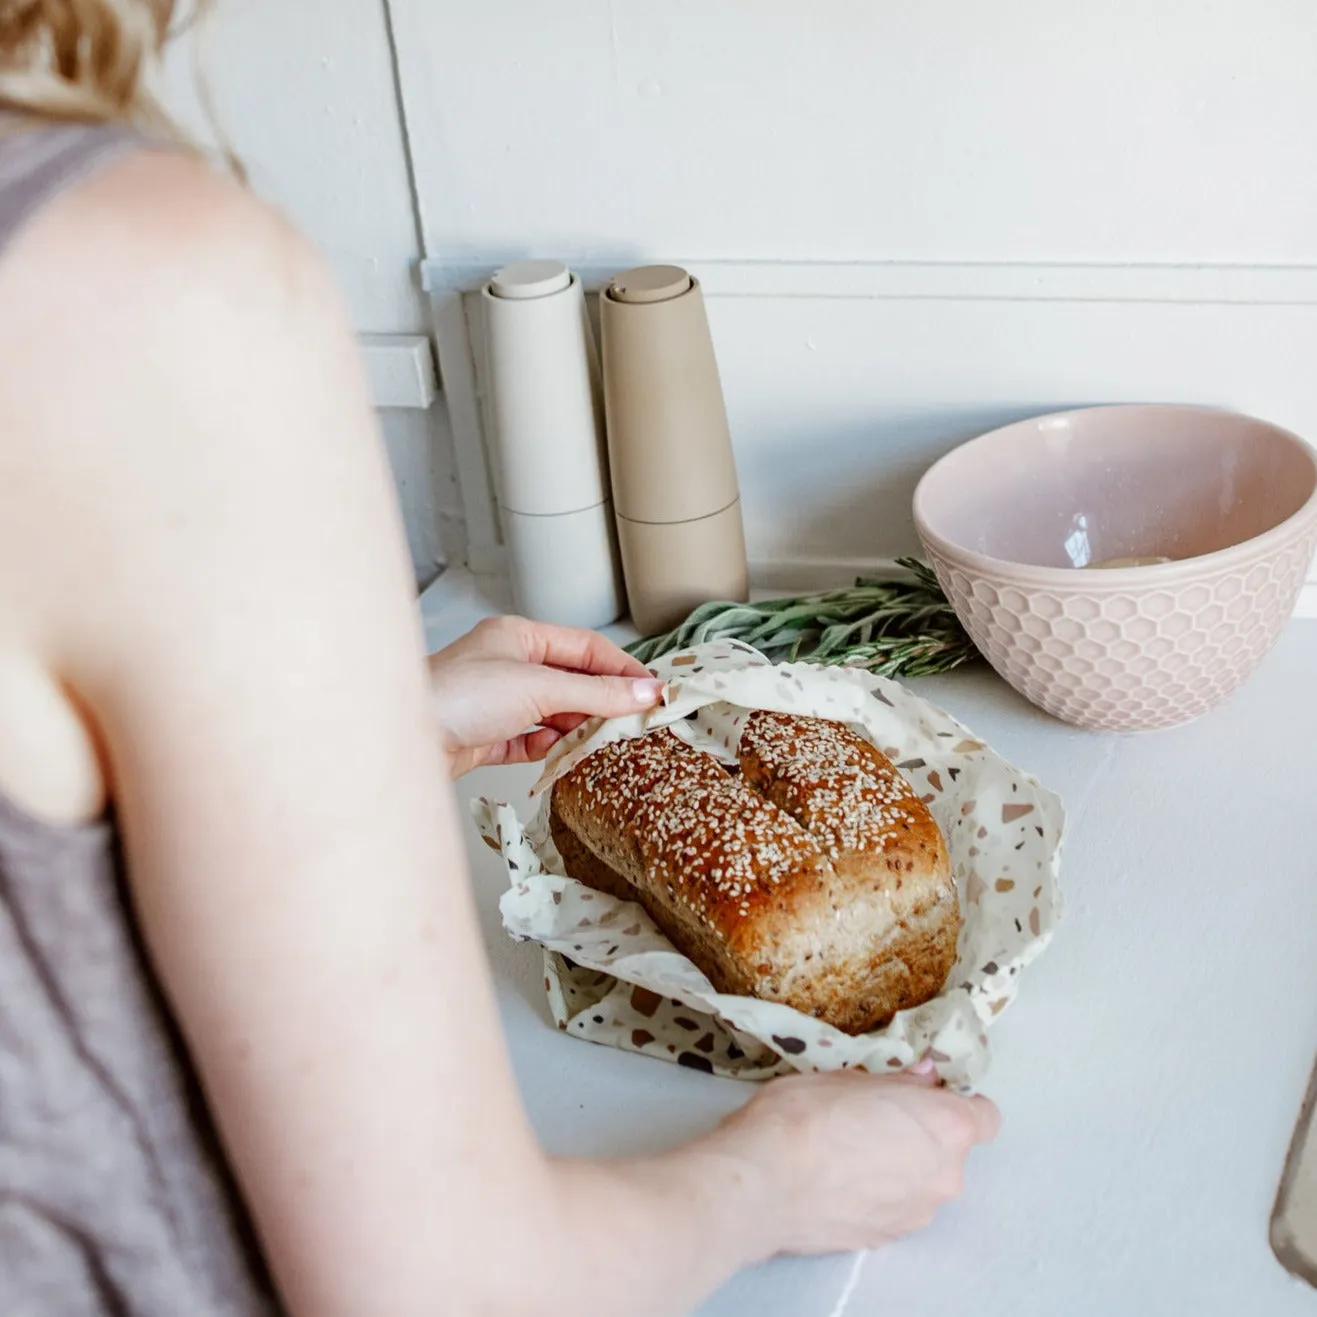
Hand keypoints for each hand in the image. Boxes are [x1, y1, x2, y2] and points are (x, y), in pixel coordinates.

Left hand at [427, 615, 665, 775]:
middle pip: (572, 681)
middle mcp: (508, 665)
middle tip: (633, 723)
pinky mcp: (486, 736)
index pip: (585, 647)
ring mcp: (496, 702)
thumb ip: (595, 691)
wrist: (398, 742)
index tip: (652, 692)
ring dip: (576, 727)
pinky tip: (558, 753)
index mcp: (519, 637)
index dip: (622, 669)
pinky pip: (531, 740)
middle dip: (601, 701)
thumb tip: (643, 692)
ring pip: (553, 713)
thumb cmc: (456, 697)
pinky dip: (548, 747)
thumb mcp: (538, 688)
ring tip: (599, 741)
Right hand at [707, 1067, 1000, 1255]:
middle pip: (950, 1151)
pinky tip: (837, 1180)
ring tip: (848, 1150)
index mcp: (944, 1127)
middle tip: (874, 1116)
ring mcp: (916, 1213)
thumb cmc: (806, 1117)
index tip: (930, 1095)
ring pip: (921, 1182)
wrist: (765, 1181)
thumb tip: (924, 1077)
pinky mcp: (885, 1238)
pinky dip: (877, 1194)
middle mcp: (943, 1176)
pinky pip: (894, 1207)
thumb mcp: (850, 1078)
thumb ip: (899, 1081)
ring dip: (899, 1167)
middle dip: (921, 1135)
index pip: (985, 1116)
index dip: (959, 1103)